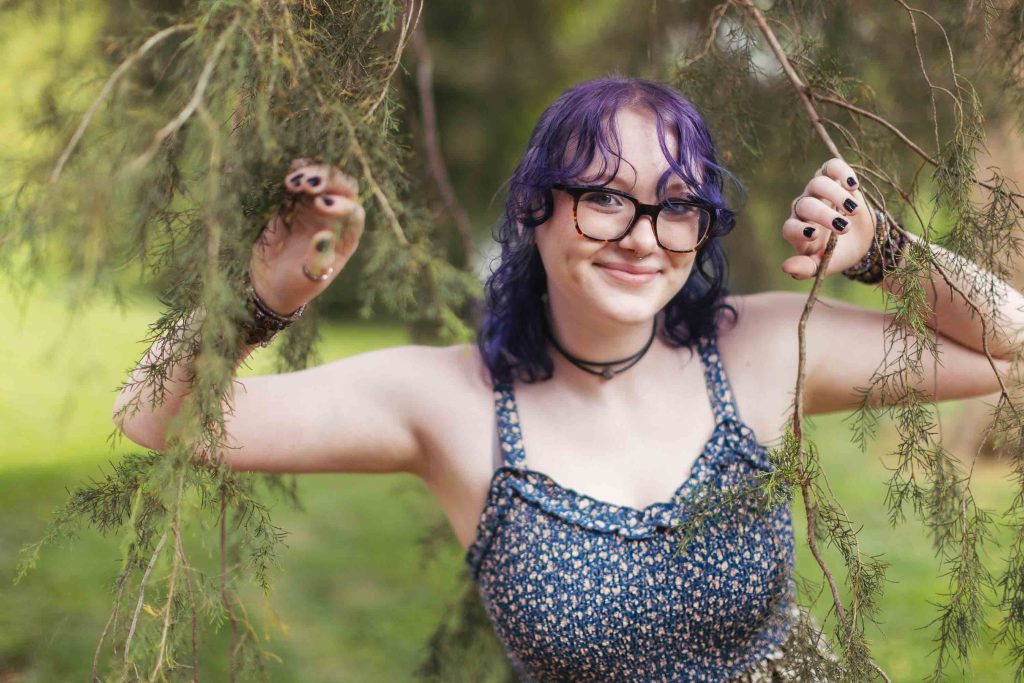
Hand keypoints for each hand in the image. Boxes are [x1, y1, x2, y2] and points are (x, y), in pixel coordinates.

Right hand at [249, 159, 364, 314]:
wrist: (270, 285)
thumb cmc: (296, 286)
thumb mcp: (308, 278)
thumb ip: (318, 258)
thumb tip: (325, 235)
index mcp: (345, 237)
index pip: (354, 212)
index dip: (342, 204)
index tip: (320, 204)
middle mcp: (334, 218)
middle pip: (343, 188)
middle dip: (328, 180)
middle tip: (307, 183)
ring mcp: (314, 208)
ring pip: (322, 180)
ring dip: (310, 174)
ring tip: (292, 182)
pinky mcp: (293, 204)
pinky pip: (300, 182)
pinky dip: (296, 173)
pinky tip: (288, 173)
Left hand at [781, 158, 873, 279]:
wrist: (861, 238)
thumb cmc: (838, 253)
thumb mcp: (825, 265)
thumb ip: (806, 268)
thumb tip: (786, 268)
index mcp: (798, 231)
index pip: (790, 228)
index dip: (798, 230)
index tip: (814, 235)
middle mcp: (803, 208)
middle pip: (806, 205)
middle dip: (824, 215)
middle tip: (844, 228)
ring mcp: (817, 191)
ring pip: (818, 184)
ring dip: (835, 195)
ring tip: (853, 209)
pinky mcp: (834, 177)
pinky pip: (832, 167)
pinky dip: (842, 172)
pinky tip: (853, 185)